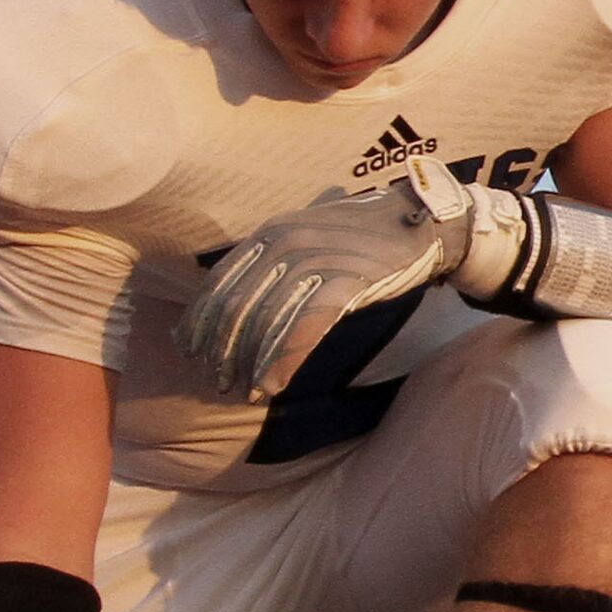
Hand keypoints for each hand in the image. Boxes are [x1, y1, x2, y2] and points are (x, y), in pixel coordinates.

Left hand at [178, 158, 496, 401]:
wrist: (418, 221)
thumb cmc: (360, 234)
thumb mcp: (306, 232)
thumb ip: (273, 258)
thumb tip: (236, 295)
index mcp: (269, 232)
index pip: (218, 283)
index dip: (200, 323)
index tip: (192, 353)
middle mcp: (285, 242)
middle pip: (237, 306)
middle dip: (222, 350)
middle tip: (217, 382)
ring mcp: (316, 261)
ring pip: (267, 320)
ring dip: (250, 363)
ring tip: (246, 390)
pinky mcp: (347, 281)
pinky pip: (304, 327)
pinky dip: (283, 360)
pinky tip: (273, 385)